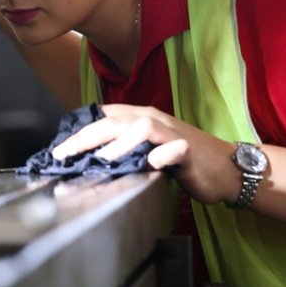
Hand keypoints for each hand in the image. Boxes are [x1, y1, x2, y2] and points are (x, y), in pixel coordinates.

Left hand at [51, 104, 240, 204]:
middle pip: (116, 120)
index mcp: (140, 118)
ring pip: (143, 127)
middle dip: (87, 136)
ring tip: (101, 159)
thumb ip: (123, 150)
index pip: (104, 118)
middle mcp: (154, 120)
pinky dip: (163, 154)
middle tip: (65, 154)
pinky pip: (175, 148)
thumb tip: (89, 161)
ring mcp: (172, 134)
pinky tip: (152, 164)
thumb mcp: (147, 151)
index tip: (58, 150)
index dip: (79, 132)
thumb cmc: (183, 159)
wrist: (227, 168)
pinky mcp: (189, 151)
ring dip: (120, 143)